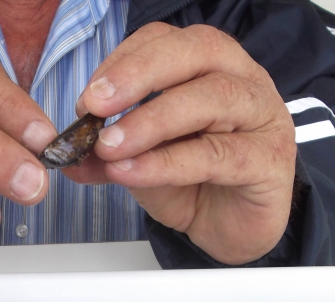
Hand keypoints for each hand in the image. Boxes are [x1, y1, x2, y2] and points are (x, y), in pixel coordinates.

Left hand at [71, 23, 295, 264]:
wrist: (232, 228)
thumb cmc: (193, 181)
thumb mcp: (139, 161)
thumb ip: (107, 153)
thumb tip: (66, 152)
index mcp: (210, 65)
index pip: (167, 40)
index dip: (124, 60)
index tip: (88, 96)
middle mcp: (243, 79)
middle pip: (197, 51)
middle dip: (138, 73)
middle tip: (95, 105)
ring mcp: (263, 117)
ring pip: (211, 99)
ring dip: (151, 121)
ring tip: (108, 147)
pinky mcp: (269, 161)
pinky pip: (217, 155)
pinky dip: (168, 163)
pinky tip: (132, 173)